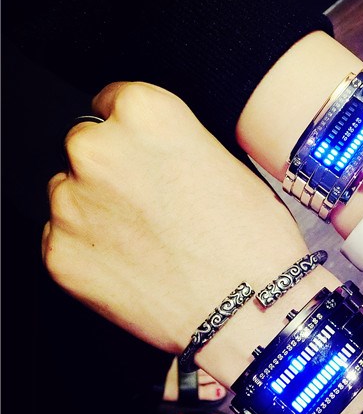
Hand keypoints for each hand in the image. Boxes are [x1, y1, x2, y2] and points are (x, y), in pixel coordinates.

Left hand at [43, 82, 311, 355]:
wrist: (249, 311)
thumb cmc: (252, 241)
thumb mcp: (225, 164)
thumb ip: (174, 145)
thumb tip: (154, 156)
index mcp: (144, 113)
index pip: (112, 103)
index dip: (132, 135)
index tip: (143, 157)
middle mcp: (97, 149)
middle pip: (86, 148)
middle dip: (112, 172)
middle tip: (150, 206)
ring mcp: (70, 203)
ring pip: (71, 195)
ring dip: (97, 211)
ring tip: (145, 243)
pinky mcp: (59, 253)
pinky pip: (64, 241)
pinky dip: (90, 252)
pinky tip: (132, 267)